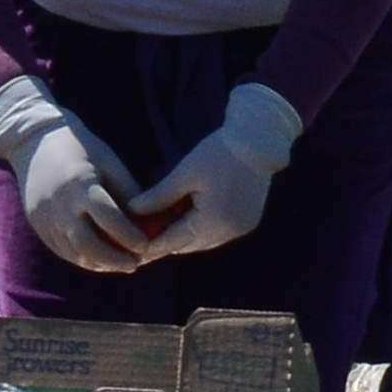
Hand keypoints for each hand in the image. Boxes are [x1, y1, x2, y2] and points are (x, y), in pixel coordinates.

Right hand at [0, 76, 151, 275]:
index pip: (109, 218)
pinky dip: (84, 258)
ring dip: (100, 263)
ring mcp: (45, 218)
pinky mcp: (38, 225)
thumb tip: (150, 221)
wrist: (33, 142)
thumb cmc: (81, 148)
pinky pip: (62, 250)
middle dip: (114, 259)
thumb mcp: (109, 162)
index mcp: (80, 184)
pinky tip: (101, 259)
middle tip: (136, 263)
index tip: (147, 245)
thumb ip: (128, 191)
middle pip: (88, 244)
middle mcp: (60, 205)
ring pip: (74, 253)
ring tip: (122, 264)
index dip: (130, 236)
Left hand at [129, 84, 301, 261]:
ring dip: (185, 236)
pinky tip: (188, 219)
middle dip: (167, 242)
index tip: (133, 250)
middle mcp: (228, 233)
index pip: (173, 242)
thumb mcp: (185, 173)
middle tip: (143, 239)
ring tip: (161, 229)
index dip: (152, 246)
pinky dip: (201, 230)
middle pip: (189, 246)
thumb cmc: (219, 153)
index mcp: (212, 222)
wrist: (259, 142)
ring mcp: (241, 229)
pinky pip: (218, 234)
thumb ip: (159, 196)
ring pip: (203, 242)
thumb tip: (132, 210)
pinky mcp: (248, 221)